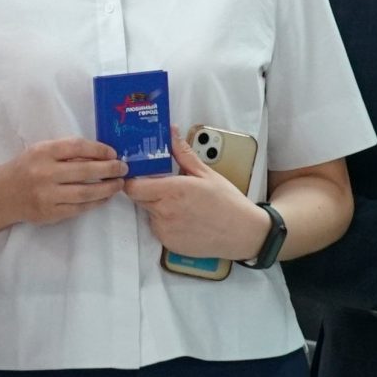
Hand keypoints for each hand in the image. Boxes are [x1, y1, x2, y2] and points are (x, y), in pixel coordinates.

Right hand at [3, 138, 125, 225]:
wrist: (4, 194)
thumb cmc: (28, 167)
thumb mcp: (42, 151)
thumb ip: (66, 151)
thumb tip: (101, 154)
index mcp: (43, 152)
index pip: (77, 147)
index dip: (99, 150)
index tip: (112, 153)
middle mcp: (44, 173)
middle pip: (85, 171)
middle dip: (109, 169)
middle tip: (123, 168)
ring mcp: (47, 195)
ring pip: (85, 193)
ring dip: (107, 188)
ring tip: (118, 184)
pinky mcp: (50, 213)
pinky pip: (79, 208)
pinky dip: (95, 203)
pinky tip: (104, 197)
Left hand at [128, 131, 266, 260]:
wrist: (242, 233)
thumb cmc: (227, 202)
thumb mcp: (206, 173)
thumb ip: (182, 153)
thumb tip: (171, 132)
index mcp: (173, 191)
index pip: (133, 186)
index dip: (133, 180)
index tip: (141, 174)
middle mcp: (165, 212)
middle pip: (139, 198)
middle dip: (146, 190)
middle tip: (164, 186)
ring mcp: (166, 230)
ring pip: (148, 214)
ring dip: (156, 207)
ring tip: (179, 204)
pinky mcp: (169, 243)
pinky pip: (158, 228)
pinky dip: (164, 222)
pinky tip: (184, 218)